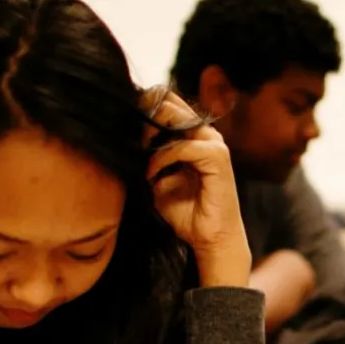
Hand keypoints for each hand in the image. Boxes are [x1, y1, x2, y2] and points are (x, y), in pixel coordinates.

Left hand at [143, 91, 250, 286]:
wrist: (209, 238)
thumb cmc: (187, 213)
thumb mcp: (158, 182)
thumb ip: (149, 160)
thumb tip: (127, 142)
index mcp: (194, 138)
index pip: (170, 106)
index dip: (147, 108)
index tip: (126, 122)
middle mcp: (206, 136)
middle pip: (174, 105)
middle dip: (148, 115)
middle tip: (131, 134)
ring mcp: (214, 145)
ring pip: (181, 119)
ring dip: (155, 133)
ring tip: (140, 150)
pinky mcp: (218, 159)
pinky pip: (185, 147)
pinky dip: (164, 158)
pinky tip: (152, 173)